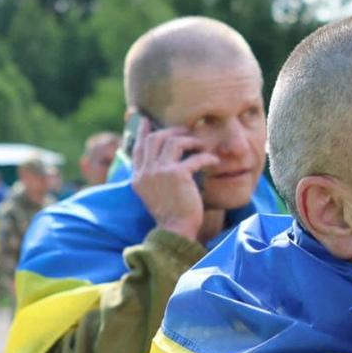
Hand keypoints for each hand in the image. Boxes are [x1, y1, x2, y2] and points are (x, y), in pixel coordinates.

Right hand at [130, 120, 220, 242]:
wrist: (176, 231)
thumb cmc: (171, 215)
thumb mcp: (156, 194)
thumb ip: (154, 176)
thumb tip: (162, 160)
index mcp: (138, 178)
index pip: (138, 148)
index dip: (142, 133)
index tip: (147, 121)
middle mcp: (146, 172)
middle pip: (154, 138)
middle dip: (171, 131)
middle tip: (186, 131)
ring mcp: (159, 172)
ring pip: (173, 141)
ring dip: (190, 141)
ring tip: (202, 145)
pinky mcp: (177, 175)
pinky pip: (194, 157)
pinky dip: (206, 157)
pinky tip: (214, 161)